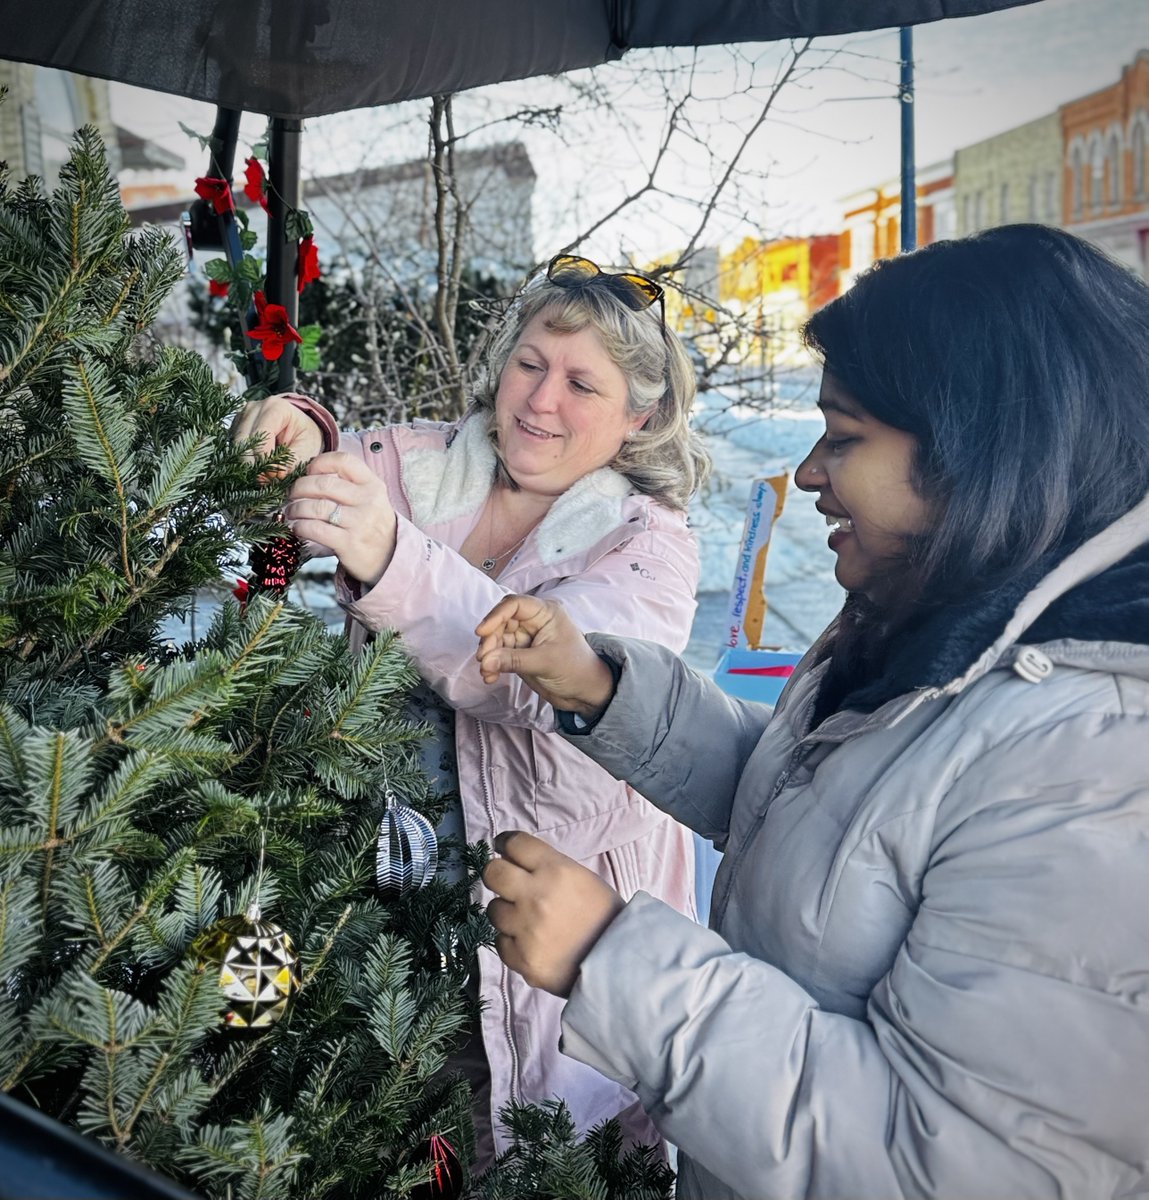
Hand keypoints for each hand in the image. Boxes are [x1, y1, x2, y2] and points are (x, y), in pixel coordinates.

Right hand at [232, 393, 323, 473]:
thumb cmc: (305, 433)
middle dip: (254, 464)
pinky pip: (233, 447)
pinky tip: (257, 470)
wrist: (299, 426)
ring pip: (236, 445)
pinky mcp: (236, 428)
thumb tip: (277, 476)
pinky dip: (243, 461)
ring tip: (263, 479)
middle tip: (266, 481)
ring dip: (247, 464)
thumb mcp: (308, 446)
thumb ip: (294, 461)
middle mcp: (254, 408)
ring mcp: (242, 416)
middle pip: (244, 440)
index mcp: (275, 407)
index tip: (275, 476)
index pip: (262, 433)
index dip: (266, 457)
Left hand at [286, 452, 397, 585]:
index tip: (308, 471)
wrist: (389, 558)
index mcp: (373, 485)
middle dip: (299, 488)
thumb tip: (310, 473)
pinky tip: (297, 527)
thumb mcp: (371, 499)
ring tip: (291, 512)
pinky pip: (315, 529)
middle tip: (292, 495)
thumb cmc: (372, 525)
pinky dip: (301, 527)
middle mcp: (368, 501)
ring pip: (316, 507)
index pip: (344, 461)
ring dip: (296, 508)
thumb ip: (349, 484)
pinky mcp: (349, 543)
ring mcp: (359, 522)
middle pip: (323, 484)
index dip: (320, 462)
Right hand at [474, 595, 615, 718]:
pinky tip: (490, 677)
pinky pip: (500, 654)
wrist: (585, 692)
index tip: (482, 632)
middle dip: (490, 640)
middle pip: (501, 622)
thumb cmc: (576, 669)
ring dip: (489, 655)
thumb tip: (485, 661)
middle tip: (484, 659)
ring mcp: (526, 637)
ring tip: (486, 672)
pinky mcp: (520, 653)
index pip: (515, 605)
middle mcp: (534, 621)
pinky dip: (492, 664)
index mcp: (546, 613)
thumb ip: (514, 660)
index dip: (495, 616)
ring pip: (497, 638)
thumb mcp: (545, 662)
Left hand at [484, 831, 624, 996]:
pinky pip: (501, 942)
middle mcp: (536, 896)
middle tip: (507, 883)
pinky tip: (532, 942)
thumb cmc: (604, 916)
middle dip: (498, 875)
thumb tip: (516, 861)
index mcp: (556, 870)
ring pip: (494, 909)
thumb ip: (548, 868)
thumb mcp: (582, 878)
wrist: (621, 963)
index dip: (507, 843)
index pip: (515, 844)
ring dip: (507, 912)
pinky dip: (513, 941)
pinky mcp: (522, 959)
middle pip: (493, 873)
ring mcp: (527, 929)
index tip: (504, 847)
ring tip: (528, 920)